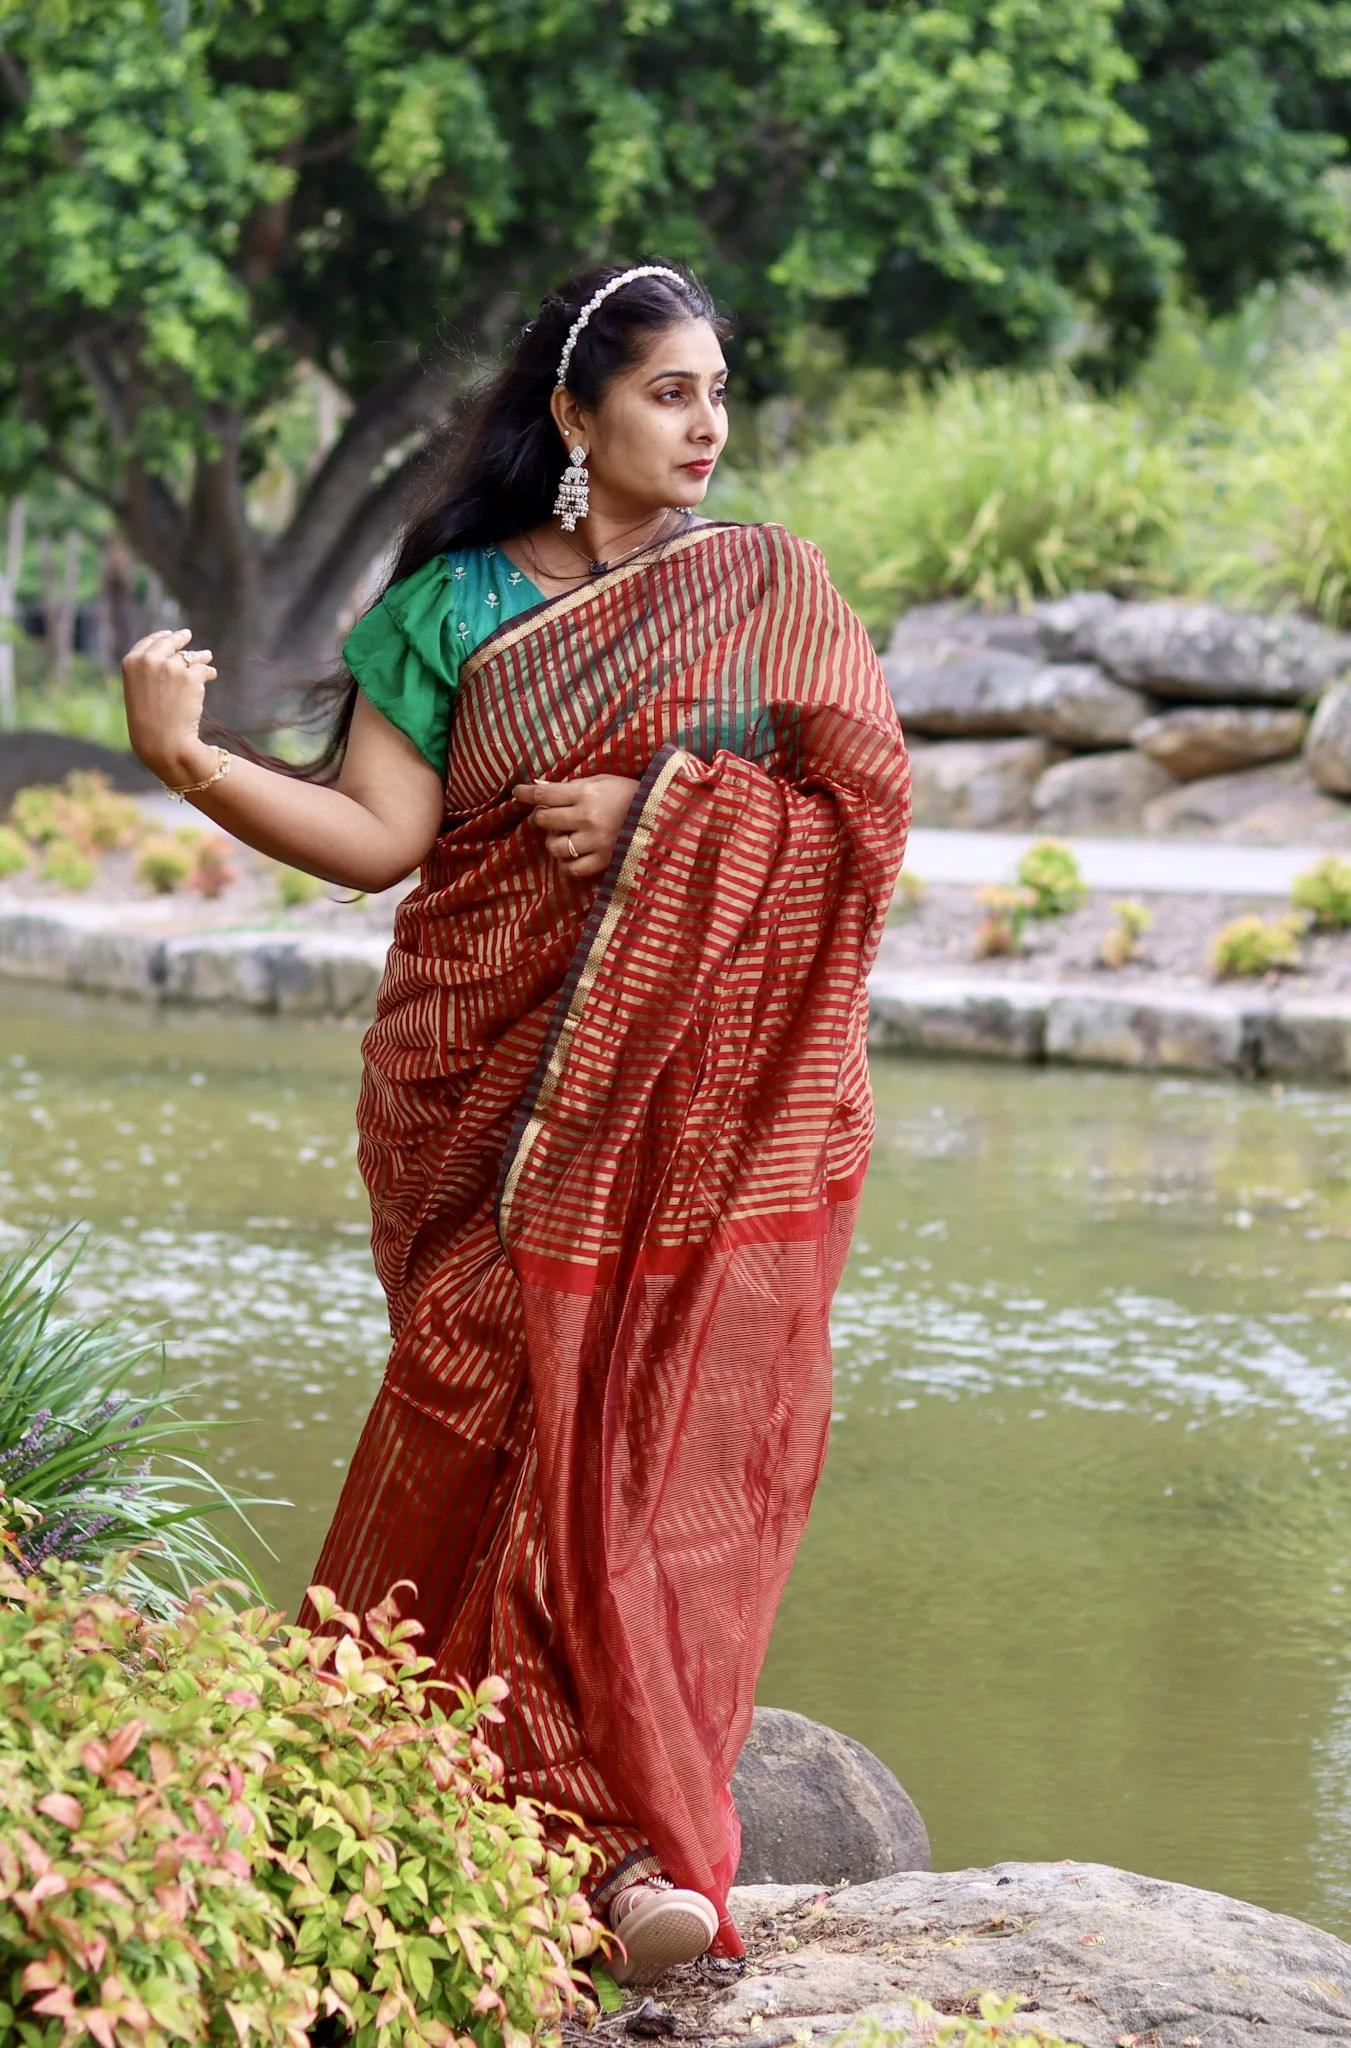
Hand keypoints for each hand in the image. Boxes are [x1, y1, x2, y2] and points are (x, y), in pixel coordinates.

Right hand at [122, 627, 218, 785]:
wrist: (163, 742)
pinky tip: (212, 674)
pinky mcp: (191, 677)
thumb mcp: (140, 692)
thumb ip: (149, 672)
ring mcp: (171, 667)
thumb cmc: (149, 723)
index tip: (169, 635)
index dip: (160, 637)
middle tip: (186, 635)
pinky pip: (204, 669)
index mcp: (131, 662)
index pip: (148, 642)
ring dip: (200, 655)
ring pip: (189, 656)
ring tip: (207, 656)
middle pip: (169, 642)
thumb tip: (174, 655)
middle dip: (179, 638)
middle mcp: (150, 660)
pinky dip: (209, 672)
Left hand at [514, 774, 639, 879]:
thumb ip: (572, 785)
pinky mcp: (603, 861)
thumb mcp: (603, 780)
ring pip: (555, 847)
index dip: (526, 794)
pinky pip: (572, 869)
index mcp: (586, 794)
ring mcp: (595, 842)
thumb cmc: (631, 794)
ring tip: (564, 835)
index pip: (545, 794)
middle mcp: (587, 818)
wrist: (665, 815)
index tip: (517, 793)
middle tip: (548, 815)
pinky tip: (572, 855)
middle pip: (544, 820)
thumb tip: (539, 787)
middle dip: (541, 817)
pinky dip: (567, 863)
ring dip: (554, 841)